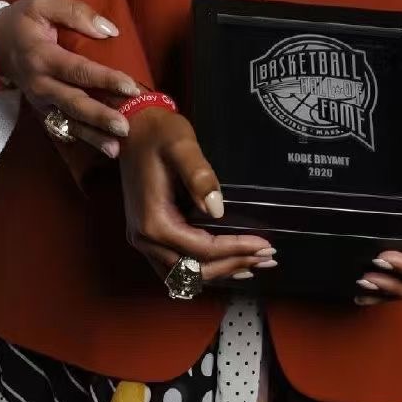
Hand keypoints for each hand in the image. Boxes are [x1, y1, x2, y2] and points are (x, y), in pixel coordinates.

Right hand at [0, 0, 140, 156]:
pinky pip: (62, 128)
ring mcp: (39, 101)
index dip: (105, 79)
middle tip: (125, 127)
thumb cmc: (23, 21)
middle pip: (74, 103)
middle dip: (100, 117)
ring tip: (116, 149)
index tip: (130, 86)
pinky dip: (81, 139)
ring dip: (92, 137)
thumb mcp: (43, 4)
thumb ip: (75, 12)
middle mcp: (39, 84)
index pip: (78, 70)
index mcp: (41, 56)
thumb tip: (109, 30)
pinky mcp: (41, 110)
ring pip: (68, 122)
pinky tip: (101, 148)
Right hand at [119, 108, 276, 286]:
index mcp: (154, 221)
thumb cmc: (159, 133)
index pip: (202, 249)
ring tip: (253, 263)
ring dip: (219, 271)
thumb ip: (199, 176)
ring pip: (185, 275)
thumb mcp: (181, 145)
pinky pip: (176, 266)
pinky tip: (226, 262)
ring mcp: (144, 240)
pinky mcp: (148, 235)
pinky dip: (202, 267)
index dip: (235, 249)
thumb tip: (217, 209)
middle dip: (233, 265)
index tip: (264, 244)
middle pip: (194, 270)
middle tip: (267, 256)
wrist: (134, 126)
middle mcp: (145, 238)